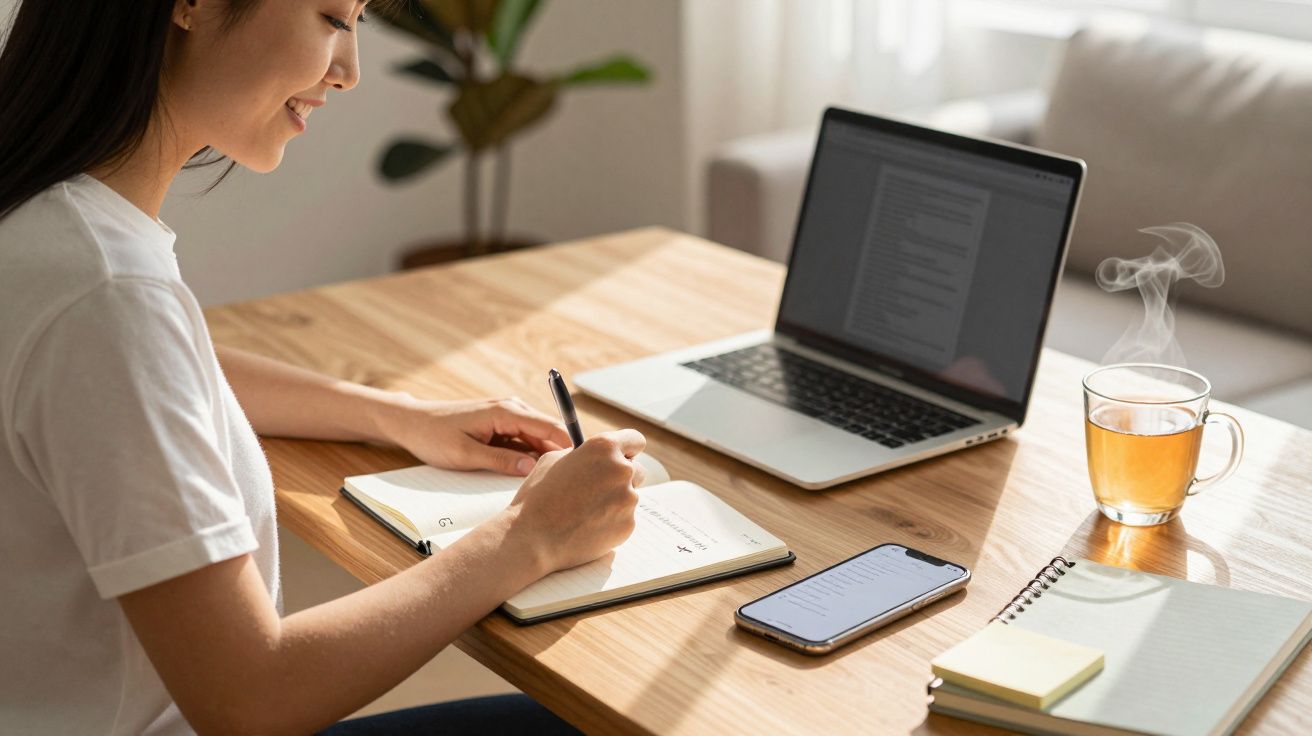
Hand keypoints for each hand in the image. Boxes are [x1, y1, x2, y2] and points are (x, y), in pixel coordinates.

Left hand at [379, 394, 572, 475]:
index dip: (569, 445)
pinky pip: (525, 440)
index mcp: (505, 412)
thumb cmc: (433, 436)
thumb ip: (500, 461)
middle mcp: (511, 409)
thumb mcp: (465, 455)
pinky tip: (537, 474)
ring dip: (547, 456)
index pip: (549, 426)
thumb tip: (530, 469)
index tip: (584, 465)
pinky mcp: (501, 426)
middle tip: (576, 480)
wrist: (411, 422)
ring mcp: (506, 417)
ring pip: (538, 438)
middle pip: (548, 432)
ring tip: (559, 481)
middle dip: (562, 453)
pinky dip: (532, 455)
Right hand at [504, 429, 646, 573]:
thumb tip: (594, 457)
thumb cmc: (538, 496)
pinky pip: (625, 519)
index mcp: (603, 447)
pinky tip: (587, 527)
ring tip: (585, 511)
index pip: (635, 440)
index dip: (628, 448)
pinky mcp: (628, 525)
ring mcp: (628, 499)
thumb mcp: (553, 460)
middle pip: (637, 470)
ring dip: (614, 501)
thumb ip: (581, 454)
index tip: (624, 455)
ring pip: (629, 497)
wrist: (532, 538)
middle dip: (622, 477)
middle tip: (600, 488)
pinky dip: (611, 522)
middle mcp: (621, 469)